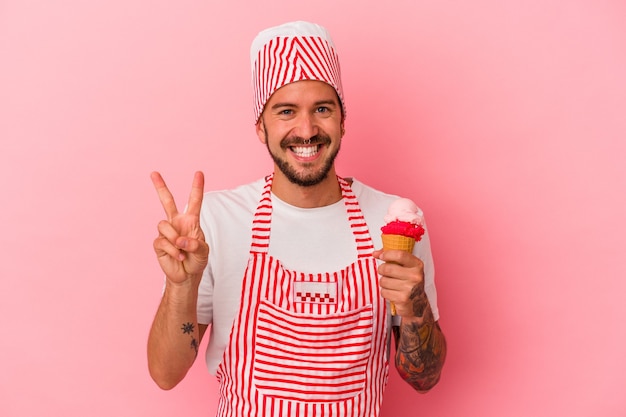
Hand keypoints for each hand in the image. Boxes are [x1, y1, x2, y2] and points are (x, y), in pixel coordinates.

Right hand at [151, 171, 208, 285]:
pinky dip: (173, 250)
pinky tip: (179, 256)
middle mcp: (177, 223)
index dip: (197, 187)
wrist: (187, 276)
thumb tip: (180, 240)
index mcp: (191, 221)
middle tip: (154, 173)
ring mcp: (167, 232)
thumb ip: (195, 244)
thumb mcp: (204, 252)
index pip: (194, 201)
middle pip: (167, 201)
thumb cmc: (197, 260)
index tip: (199, 173)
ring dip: (174, 238)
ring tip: (182, 250)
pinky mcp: (158, 243)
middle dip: (160, 187)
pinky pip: (162, 241)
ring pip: (164, 225)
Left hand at [373, 249, 428, 318]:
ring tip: (391, 284)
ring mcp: (409, 289)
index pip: (400, 255)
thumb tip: (375, 253)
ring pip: (383, 281)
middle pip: (387, 268)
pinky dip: (385, 292)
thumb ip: (392, 257)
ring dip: (383, 282)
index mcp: (417, 265)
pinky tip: (392, 292)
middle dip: (382, 270)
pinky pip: (384, 292)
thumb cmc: (409, 282)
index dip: (387, 254)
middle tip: (385, 272)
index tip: (381, 256)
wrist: (418, 303)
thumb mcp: (406, 267)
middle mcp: (415, 276)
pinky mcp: (402, 299)